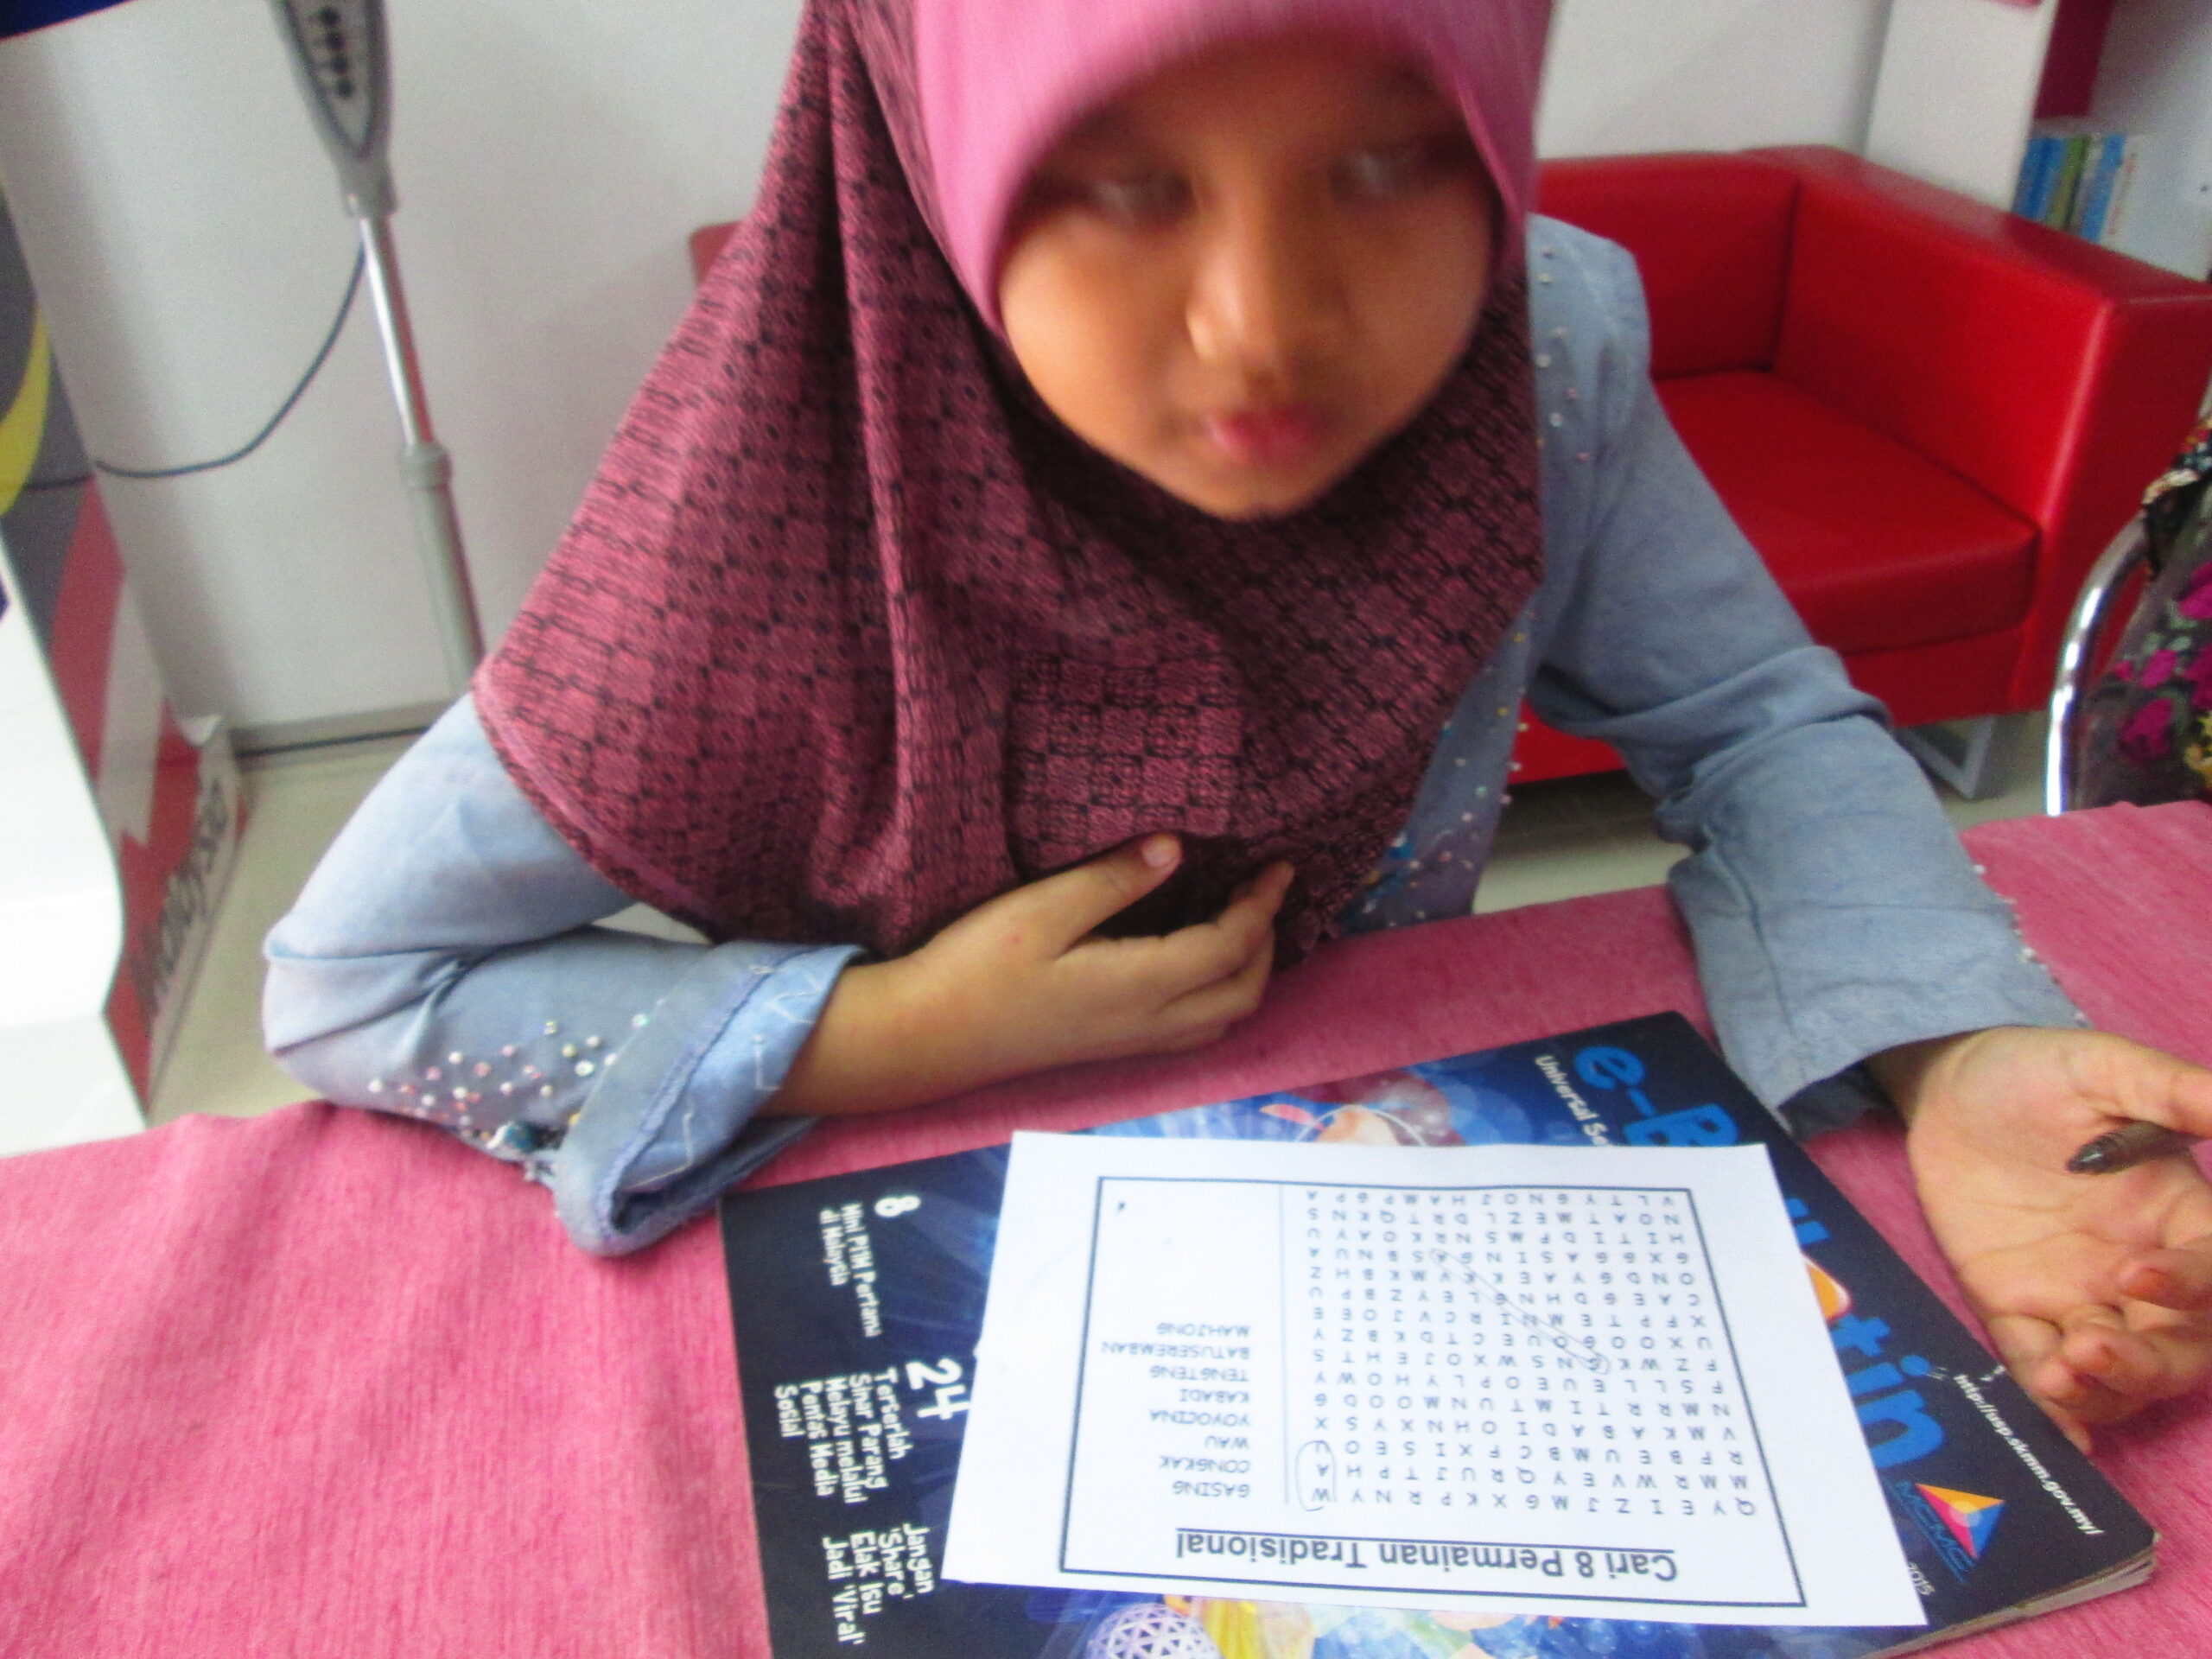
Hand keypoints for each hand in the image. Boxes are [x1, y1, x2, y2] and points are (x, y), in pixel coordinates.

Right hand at [776, 836, 1293, 1115]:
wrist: (928, 1038)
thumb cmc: (978, 967)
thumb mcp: (1043, 909)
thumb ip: (1114, 880)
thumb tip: (1178, 848)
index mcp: (1141, 985)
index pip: (1230, 947)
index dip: (1263, 905)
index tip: (1280, 864)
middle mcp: (1149, 1023)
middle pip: (1243, 992)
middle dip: (1267, 941)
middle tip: (1264, 890)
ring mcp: (1131, 1043)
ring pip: (1222, 1019)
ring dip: (1248, 973)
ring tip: (1243, 924)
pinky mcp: (1112, 1047)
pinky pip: (1194, 1029)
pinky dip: (1220, 994)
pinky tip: (1197, 964)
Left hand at [1872, 1027, 2211, 1450]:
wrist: (1947, 1083)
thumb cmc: (2037, 1071)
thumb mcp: (2109, 1069)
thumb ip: (2182, 1094)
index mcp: (2178, 1218)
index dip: (2192, 1287)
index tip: (2137, 1274)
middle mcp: (2138, 1272)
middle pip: (2178, 1348)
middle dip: (2149, 1365)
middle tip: (2095, 1350)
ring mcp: (2077, 1294)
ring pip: (2117, 1372)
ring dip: (2103, 1387)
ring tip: (2064, 1374)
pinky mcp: (2014, 1305)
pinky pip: (2038, 1364)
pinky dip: (2049, 1399)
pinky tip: (2051, 1409)